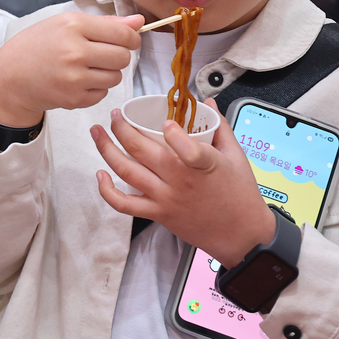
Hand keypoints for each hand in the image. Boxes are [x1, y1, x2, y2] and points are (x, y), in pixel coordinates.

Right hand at [0, 13, 142, 128]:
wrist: (10, 77)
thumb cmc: (36, 46)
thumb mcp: (64, 24)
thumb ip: (105, 23)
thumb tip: (139, 22)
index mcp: (73, 26)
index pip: (122, 33)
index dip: (131, 38)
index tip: (126, 40)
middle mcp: (74, 51)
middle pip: (123, 57)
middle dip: (118, 56)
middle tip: (101, 54)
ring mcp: (74, 78)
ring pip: (116, 77)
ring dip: (107, 73)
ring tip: (86, 68)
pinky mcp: (74, 99)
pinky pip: (103, 93)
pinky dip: (95, 88)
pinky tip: (77, 81)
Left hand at [92, 99, 275, 266]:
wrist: (241, 235)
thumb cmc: (240, 194)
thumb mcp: (236, 156)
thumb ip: (220, 126)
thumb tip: (208, 103)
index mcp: (204, 165)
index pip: (188, 149)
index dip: (174, 133)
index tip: (165, 121)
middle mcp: (179, 181)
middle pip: (141, 151)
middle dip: (121, 127)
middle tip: (115, 114)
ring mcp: (165, 197)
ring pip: (126, 171)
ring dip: (106, 149)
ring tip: (97, 132)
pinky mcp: (157, 213)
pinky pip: (124, 204)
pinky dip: (107, 191)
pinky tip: (100, 175)